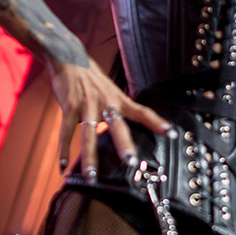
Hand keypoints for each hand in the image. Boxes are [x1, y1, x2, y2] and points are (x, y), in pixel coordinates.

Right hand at [50, 59, 173, 179]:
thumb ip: (117, 110)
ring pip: (88, 134)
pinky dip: (64, 150)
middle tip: (131, 161)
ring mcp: (86, 105)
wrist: (68, 58)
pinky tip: (63, 167)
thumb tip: (124, 131)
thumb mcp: (110, 90)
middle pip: (117, 126)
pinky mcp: (68, 107)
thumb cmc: (92, 79)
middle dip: (124, 144)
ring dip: (90, 156)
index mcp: (118, 99)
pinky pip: (66, 132)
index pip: (142, 112)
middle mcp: (105, 102)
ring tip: (91, 176)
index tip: (171, 133)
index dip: (157, 123)